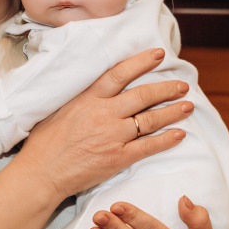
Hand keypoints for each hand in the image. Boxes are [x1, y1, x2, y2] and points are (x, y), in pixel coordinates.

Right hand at [12, 49, 191, 203]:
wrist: (41, 173)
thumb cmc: (45, 143)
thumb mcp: (59, 108)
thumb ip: (81, 96)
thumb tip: (95, 84)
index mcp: (88, 98)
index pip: (120, 74)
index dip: (142, 62)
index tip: (159, 55)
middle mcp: (103, 114)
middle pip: (142, 96)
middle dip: (166, 89)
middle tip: (183, 85)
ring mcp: (112, 136)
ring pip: (150, 120)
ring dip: (172, 112)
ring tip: (188, 105)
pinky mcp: (117, 158)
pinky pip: (148, 147)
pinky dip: (166, 139)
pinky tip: (179, 134)